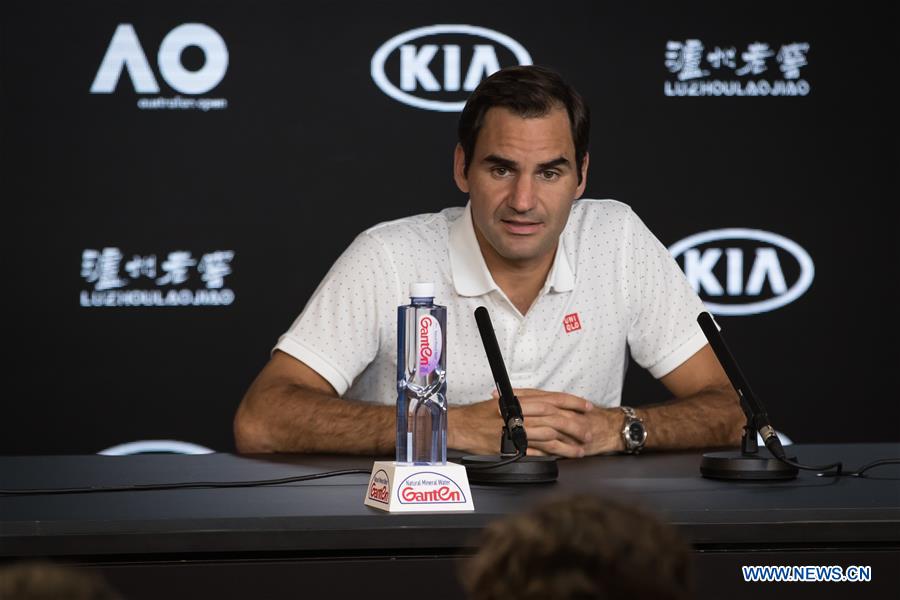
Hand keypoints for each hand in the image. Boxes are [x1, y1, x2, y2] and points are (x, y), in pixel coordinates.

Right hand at [448, 389, 624, 457]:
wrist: (461, 426)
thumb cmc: (479, 413)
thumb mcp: (502, 400)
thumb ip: (524, 401)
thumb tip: (546, 404)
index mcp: (518, 400)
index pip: (551, 399)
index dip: (572, 402)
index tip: (586, 406)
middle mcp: (518, 413)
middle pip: (554, 418)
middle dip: (575, 425)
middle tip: (588, 432)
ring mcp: (515, 431)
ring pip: (548, 437)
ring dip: (567, 445)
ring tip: (579, 450)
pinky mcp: (511, 446)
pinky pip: (535, 451)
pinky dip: (549, 455)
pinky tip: (559, 457)